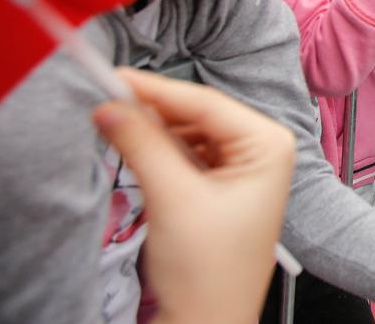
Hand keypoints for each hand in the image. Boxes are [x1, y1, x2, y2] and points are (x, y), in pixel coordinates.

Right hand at [93, 69, 293, 323]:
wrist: (208, 323)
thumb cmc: (210, 271)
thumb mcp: (174, 197)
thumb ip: (142, 144)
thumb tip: (111, 105)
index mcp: (269, 144)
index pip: (206, 102)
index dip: (156, 89)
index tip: (113, 76)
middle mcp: (263, 149)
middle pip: (198, 114)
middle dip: (152, 109)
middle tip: (105, 99)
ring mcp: (244, 168)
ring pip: (188, 132)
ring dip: (152, 129)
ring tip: (113, 123)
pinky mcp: (222, 186)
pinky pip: (186, 154)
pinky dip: (158, 149)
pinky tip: (132, 145)